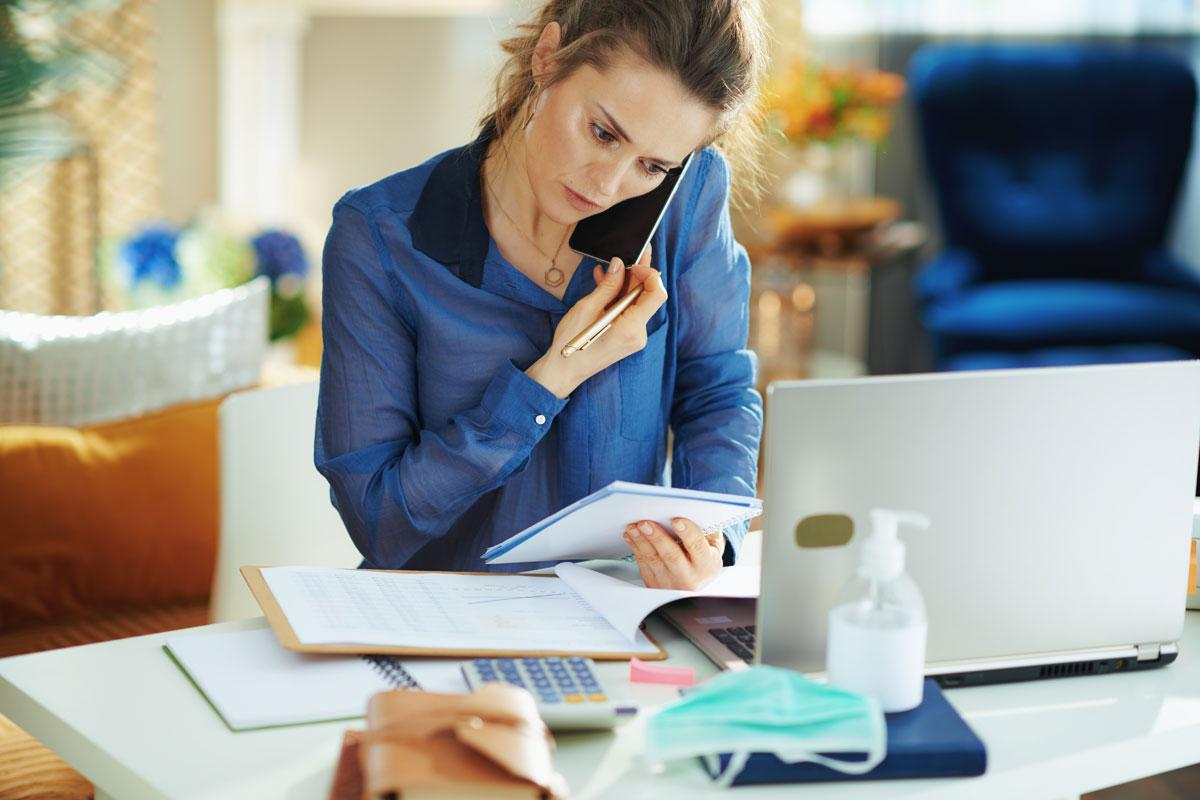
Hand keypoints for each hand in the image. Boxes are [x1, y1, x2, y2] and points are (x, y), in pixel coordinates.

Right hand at [524, 243, 665, 398]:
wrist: (563, 370)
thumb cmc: (572, 343)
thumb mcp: (588, 308)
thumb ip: (608, 286)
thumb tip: (619, 264)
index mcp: (631, 328)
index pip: (657, 294)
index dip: (649, 274)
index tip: (633, 263)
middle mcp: (638, 334)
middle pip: (647, 297)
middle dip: (637, 275)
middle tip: (627, 254)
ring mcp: (633, 337)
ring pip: (636, 303)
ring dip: (625, 284)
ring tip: (610, 267)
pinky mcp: (626, 336)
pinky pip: (628, 312)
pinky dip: (618, 297)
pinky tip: (605, 282)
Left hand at [623, 517, 724, 589]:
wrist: (694, 584)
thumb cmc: (703, 558)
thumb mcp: (712, 545)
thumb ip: (707, 529)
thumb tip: (694, 508)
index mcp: (706, 565)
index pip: (697, 547)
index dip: (688, 533)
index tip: (677, 520)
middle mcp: (688, 576)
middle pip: (671, 556)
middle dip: (657, 537)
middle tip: (646, 523)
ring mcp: (669, 582)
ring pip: (653, 560)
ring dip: (641, 541)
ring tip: (634, 527)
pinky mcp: (653, 583)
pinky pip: (642, 564)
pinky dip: (635, 547)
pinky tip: (631, 535)